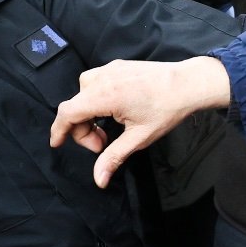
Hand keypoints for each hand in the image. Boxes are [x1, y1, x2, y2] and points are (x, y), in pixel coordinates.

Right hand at [48, 56, 233, 186]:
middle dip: (83, 128)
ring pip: (84, 92)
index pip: (68, 112)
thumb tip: (99, 180)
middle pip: (75, 105)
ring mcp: (110, 69)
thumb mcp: (139, 138)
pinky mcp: (118, 66)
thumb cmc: (166, 109)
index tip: (57, 144)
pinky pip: (96, 83)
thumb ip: (113, 157)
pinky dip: (97, 99)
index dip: (59, 130)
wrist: (188, 84)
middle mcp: (103, 78)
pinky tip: (114, 112)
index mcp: (105, 95)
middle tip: (102, 145)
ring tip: (108, 128)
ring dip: (89, 113)